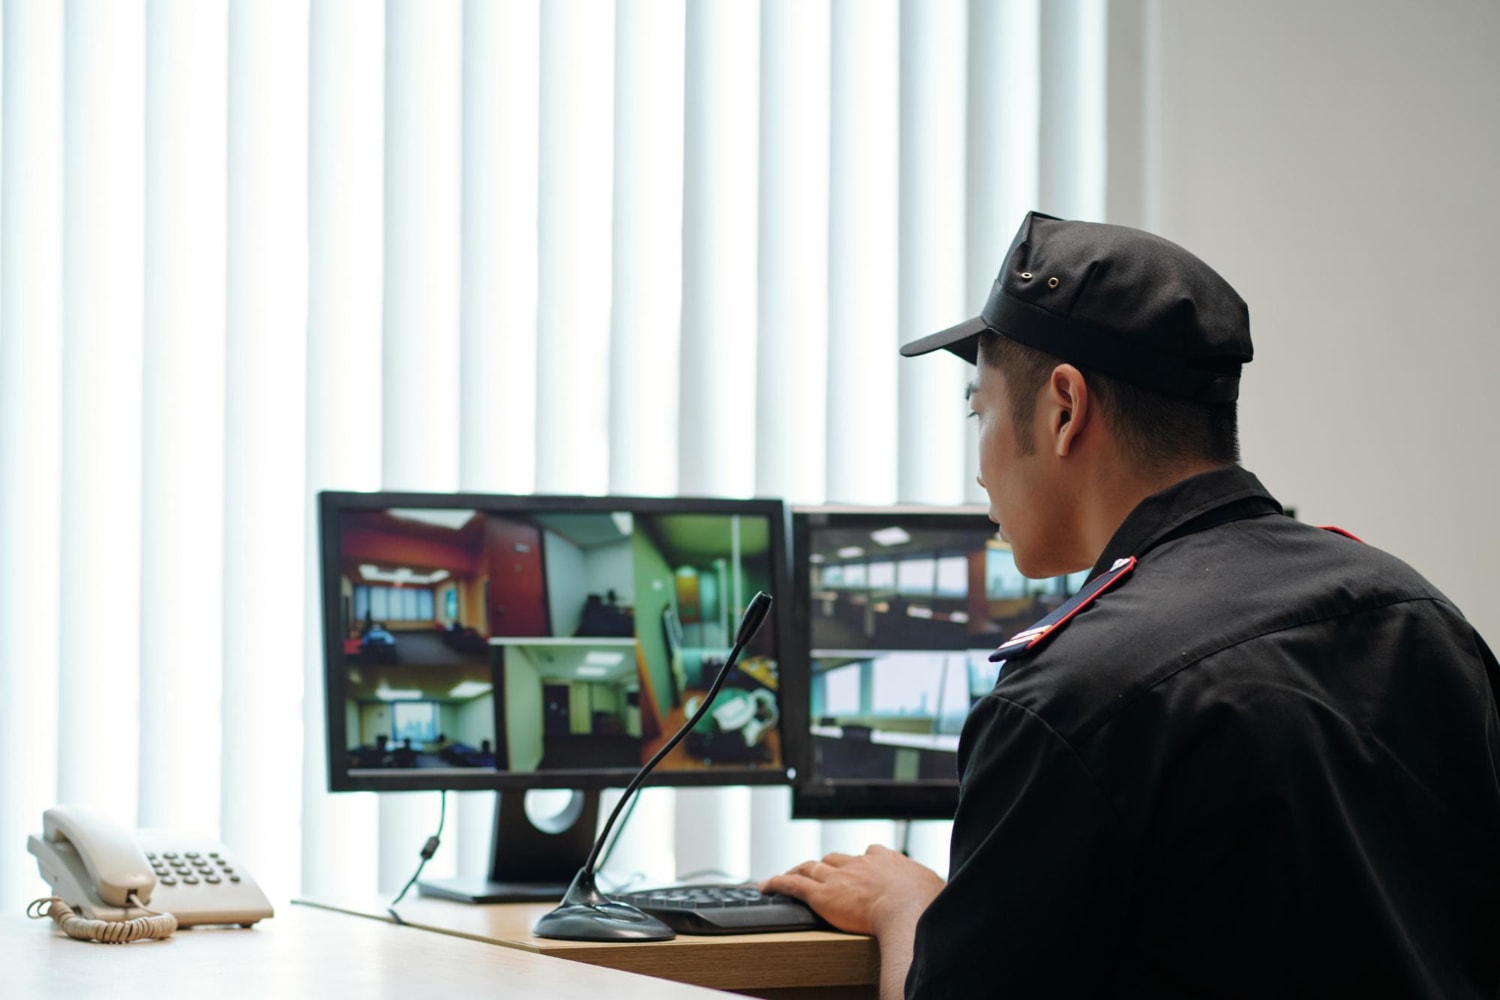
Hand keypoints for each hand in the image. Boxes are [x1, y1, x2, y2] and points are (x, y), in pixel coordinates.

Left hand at [760, 844, 944, 937]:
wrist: (910, 911)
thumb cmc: (928, 906)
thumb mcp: (935, 891)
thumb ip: (931, 891)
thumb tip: (941, 897)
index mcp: (888, 862)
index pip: (872, 855)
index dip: (864, 862)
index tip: (863, 866)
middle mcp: (861, 864)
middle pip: (838, 859)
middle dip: (829, 866)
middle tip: (822, 874)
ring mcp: (840, 877)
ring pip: (812, 868)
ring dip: (800, 871)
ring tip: (790, 875)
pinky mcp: (823, 894)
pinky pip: (794, 884)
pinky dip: (777, 883)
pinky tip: (765, 885)